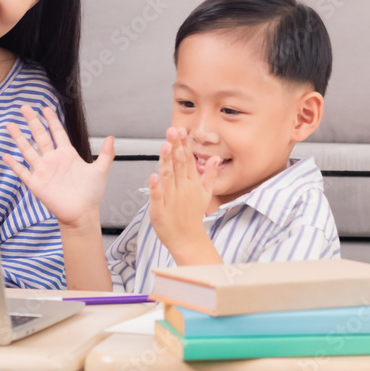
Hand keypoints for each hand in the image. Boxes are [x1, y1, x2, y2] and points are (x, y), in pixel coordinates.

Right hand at [2, 105, 113, 228]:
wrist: (82, 213)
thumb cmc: (91, 194)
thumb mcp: (101, 170)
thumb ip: (107, 154)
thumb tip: (112, 137)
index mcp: (67, 154)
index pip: (57, 132)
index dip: (51, 120)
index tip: (45, 108)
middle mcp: (53, 160)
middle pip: (40, 136)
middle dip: (32, 121)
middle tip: (24, 108)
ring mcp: (43, 170)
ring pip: (28, 150)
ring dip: (19, 138)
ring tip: (10, 125)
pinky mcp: (36, 183)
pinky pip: (22, 171)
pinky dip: (13, 164)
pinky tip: (5, 155)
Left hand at [148, 127, 218, 261]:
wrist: (188, 240)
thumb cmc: (194, 217)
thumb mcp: (206, 194)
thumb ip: (209, 174)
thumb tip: (215, 158)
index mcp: (192, 183)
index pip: (187, 159)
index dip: (183, 144)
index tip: (180, 130)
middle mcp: (182, 188)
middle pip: (178, 163)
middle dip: (175, 146)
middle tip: (172, 131)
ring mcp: (171, 199)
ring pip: (168, 176)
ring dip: (167, 161)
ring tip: (165, 146)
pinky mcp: (160, 210)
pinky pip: (157, 196)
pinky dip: (155, 187)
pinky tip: (153, 176)